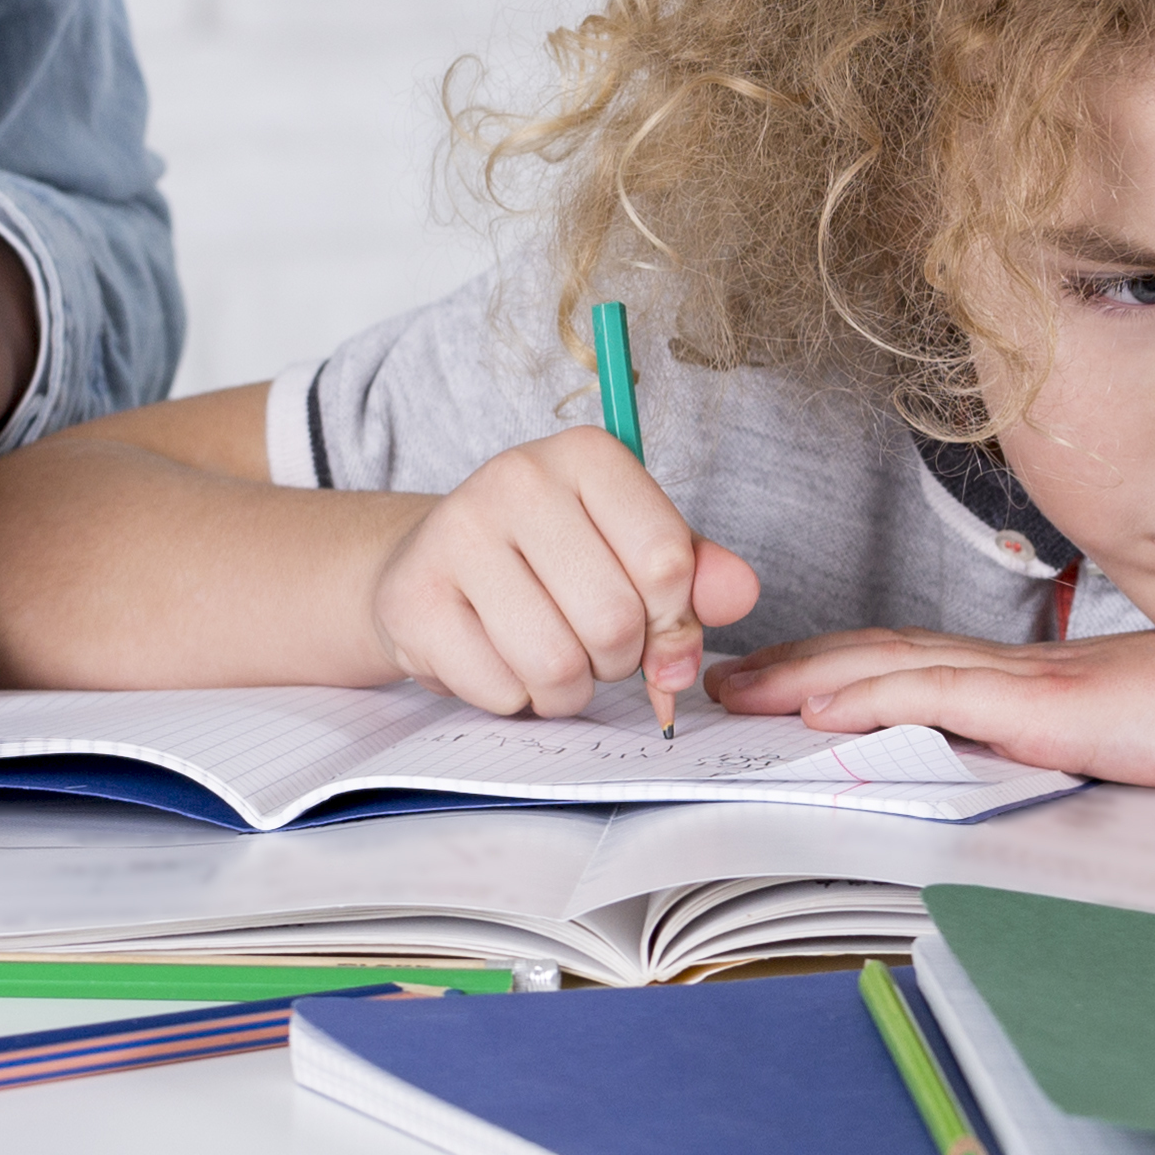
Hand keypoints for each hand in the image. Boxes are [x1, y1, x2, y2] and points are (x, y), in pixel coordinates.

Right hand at [365, 430, 766, 719]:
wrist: (430, 566)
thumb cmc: (549, 562)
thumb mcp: (631, 551)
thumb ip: (695, 575)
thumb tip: (740, 594)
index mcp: (587, 456)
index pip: (665, 558)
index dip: (673, 618)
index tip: (656, 626)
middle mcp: (517, 477)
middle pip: (614, 618)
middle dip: (618, 661)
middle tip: (594, 645)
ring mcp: (457, 535)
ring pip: (557, 663)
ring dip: (567, 689)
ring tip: (549, 657)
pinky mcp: (413, 599)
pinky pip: (501, 690)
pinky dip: (513, 698)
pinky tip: (497, 658)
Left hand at [710, 616, 1154, 792]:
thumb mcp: (1146, 745)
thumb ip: (1091, 750)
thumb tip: (1053, 771)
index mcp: (1044, 684)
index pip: (922, 669)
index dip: (845, 671)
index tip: (784, 682)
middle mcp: (1024, 672)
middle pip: (884, 658)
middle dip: (796, 667)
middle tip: (722, 676)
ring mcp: (1035, 684)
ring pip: (894, 669)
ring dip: (807, 677)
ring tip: (740, 687)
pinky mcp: (1053, 709)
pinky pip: (943, 696)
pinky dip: (872, 696)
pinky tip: (823, 704)